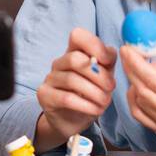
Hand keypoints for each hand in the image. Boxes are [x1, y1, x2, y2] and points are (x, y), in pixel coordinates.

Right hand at [36, 27, 116, 142]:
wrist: (73, 120)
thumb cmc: (90, 94)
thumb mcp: (104, 76)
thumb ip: (107, 62)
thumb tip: (109, 53)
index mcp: (74, 52)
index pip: (78, 35)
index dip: (94, 45)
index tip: (108, 61)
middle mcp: (59, 63)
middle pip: (75, 59)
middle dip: (98, 75)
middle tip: (111, 88)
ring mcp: (50, 78)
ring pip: (72, 80)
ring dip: (94, 92)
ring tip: (105, 101)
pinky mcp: (44, 95)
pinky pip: (66, 98)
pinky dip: (86, 105)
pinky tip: (95, 110)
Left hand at [120, 28, 155, 143]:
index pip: (155, 80)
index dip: (137, 63)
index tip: (128, 48)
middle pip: (143, 91)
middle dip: (131, 70)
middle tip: (128, 53)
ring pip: (139, 103)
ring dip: (135, 82)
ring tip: (145, 67)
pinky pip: (140, 116)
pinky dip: (135, 99)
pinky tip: (140, 86)